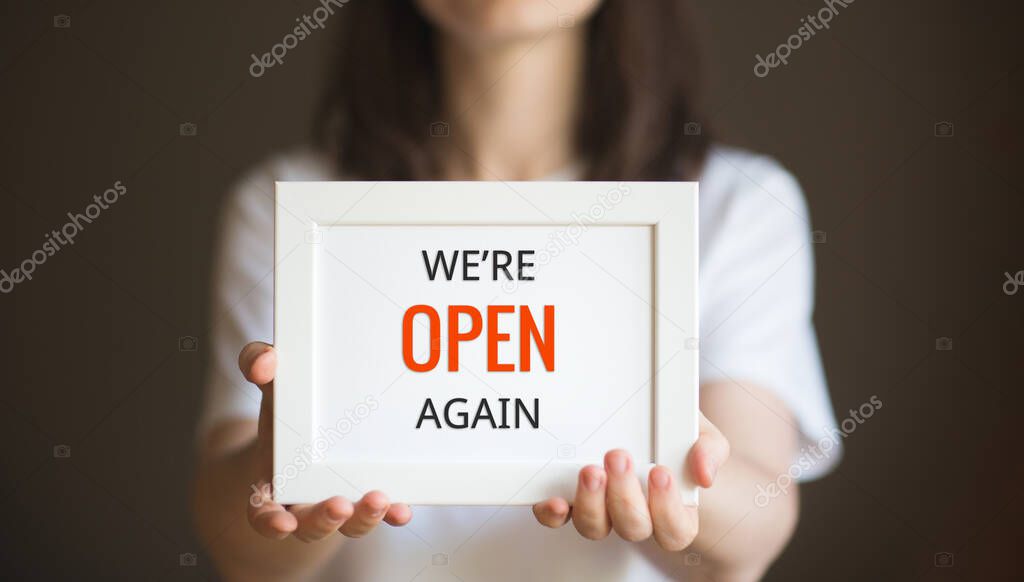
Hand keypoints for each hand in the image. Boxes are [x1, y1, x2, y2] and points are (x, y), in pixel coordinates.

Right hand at [238, 341, 412, 541]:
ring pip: (349, 526)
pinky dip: (392, 515)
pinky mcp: (368, 498)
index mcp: (271, 482)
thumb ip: (257, 365)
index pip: (262, 514)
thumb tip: (262, 363)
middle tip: (340, 505)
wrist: (313, 422)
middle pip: (311, 527)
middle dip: (325, 520)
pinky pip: (381, 515)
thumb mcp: (272, 384)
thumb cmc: (287, 407)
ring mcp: (339, 504)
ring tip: (379, 500)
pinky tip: (403, 509)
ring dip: (364, 519)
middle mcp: (303, 502)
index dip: (270, 523)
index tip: (283, 524)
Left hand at [532, 414, 728, 550]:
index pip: (676, 530)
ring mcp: (601, 509)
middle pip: (633, 528)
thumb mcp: (700, 432)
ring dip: (591, 503)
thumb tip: (704, 474)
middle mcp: (635, 515)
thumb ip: (709, 450)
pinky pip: (558, 519)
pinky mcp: (570, 499)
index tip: (661, 473)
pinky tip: (555, 500)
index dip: (668, 510)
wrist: (644, 413)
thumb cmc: (673, 432)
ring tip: (591, 470)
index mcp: (673, 509)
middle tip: (619, 457)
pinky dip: (553, 514)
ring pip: (595, 527)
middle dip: (625, 496)